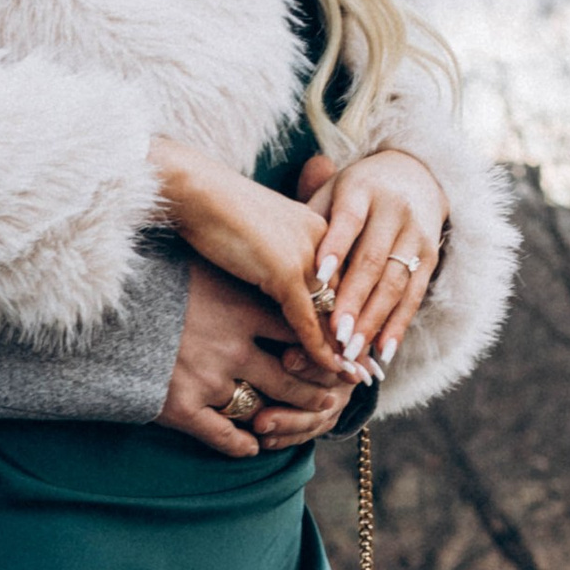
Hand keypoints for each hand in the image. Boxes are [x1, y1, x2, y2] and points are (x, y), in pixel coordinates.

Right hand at [149, 141, 356, 377]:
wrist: (195, 191)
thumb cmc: (220, 213)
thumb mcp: (265, 237)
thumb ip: (284, 260)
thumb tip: (285, 287)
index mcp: (324, 229)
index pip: (351, 279)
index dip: (359, 314)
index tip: (368, 344)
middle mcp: (324, 240)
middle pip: (351, 297)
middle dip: (361, 337)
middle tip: (373, 370)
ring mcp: (306, 255)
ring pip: (334, 311)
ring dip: (346, 348)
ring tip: (357, 378)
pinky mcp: (285, 269)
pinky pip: (308, 317)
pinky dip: (319, 346)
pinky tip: (328, 368)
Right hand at [159, 261, 355, 461]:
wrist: (99, 311)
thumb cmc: (150, 280)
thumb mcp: (200, 267)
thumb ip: (236, 274)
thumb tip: (267, 264)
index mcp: (240, 307)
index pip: (299, 331)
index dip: (326, 348)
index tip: (348, 358)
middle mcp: (231, 346)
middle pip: (291, 375)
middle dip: (315, 390)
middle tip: (332, 398)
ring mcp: (208, 379)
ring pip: (263, 408)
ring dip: (285, 419)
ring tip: (297, 422)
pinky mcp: (182, 407)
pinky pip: (223, 435)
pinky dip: (242, 445)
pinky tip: (253, 447)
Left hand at [299, 148, 448, 371]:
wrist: (414, 176)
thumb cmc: (355, 193)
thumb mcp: (331, 193)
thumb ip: (311, 221)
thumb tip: (281, 255)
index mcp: (363, 191)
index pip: (348, 220)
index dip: (336, 249)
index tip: (318, 278)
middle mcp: (395, 211)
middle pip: (373, 260)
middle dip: (353, 300)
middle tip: (334, 334)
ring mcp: (416, 235)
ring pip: (395, 283)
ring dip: (374, 320)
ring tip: (352, 350)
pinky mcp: (431, 258)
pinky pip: (414, 296)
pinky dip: (398, 326)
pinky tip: (382, 351)